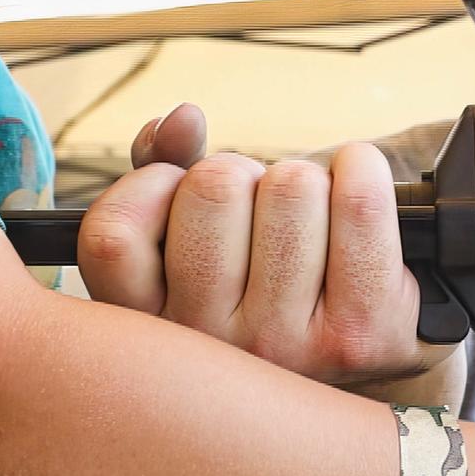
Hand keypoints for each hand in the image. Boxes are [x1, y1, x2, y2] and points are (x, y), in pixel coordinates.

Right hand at [79, 108, 457, 396]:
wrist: (355, 354)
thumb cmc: (255, 275)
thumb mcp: (187, 229)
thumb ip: (164, 166)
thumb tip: (181, 120)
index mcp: (149, 329)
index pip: (113, 233)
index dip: (152, 186)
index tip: (180, 196)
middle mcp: (208, 351)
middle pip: (216, 186)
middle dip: (244, 175)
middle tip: (258, 213)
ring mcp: (285, 350)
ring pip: (292, 185)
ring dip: (307, 181)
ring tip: (308, 224)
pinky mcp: (361, 335)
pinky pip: (359, 201)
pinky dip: (361, 172)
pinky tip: (355, 194)